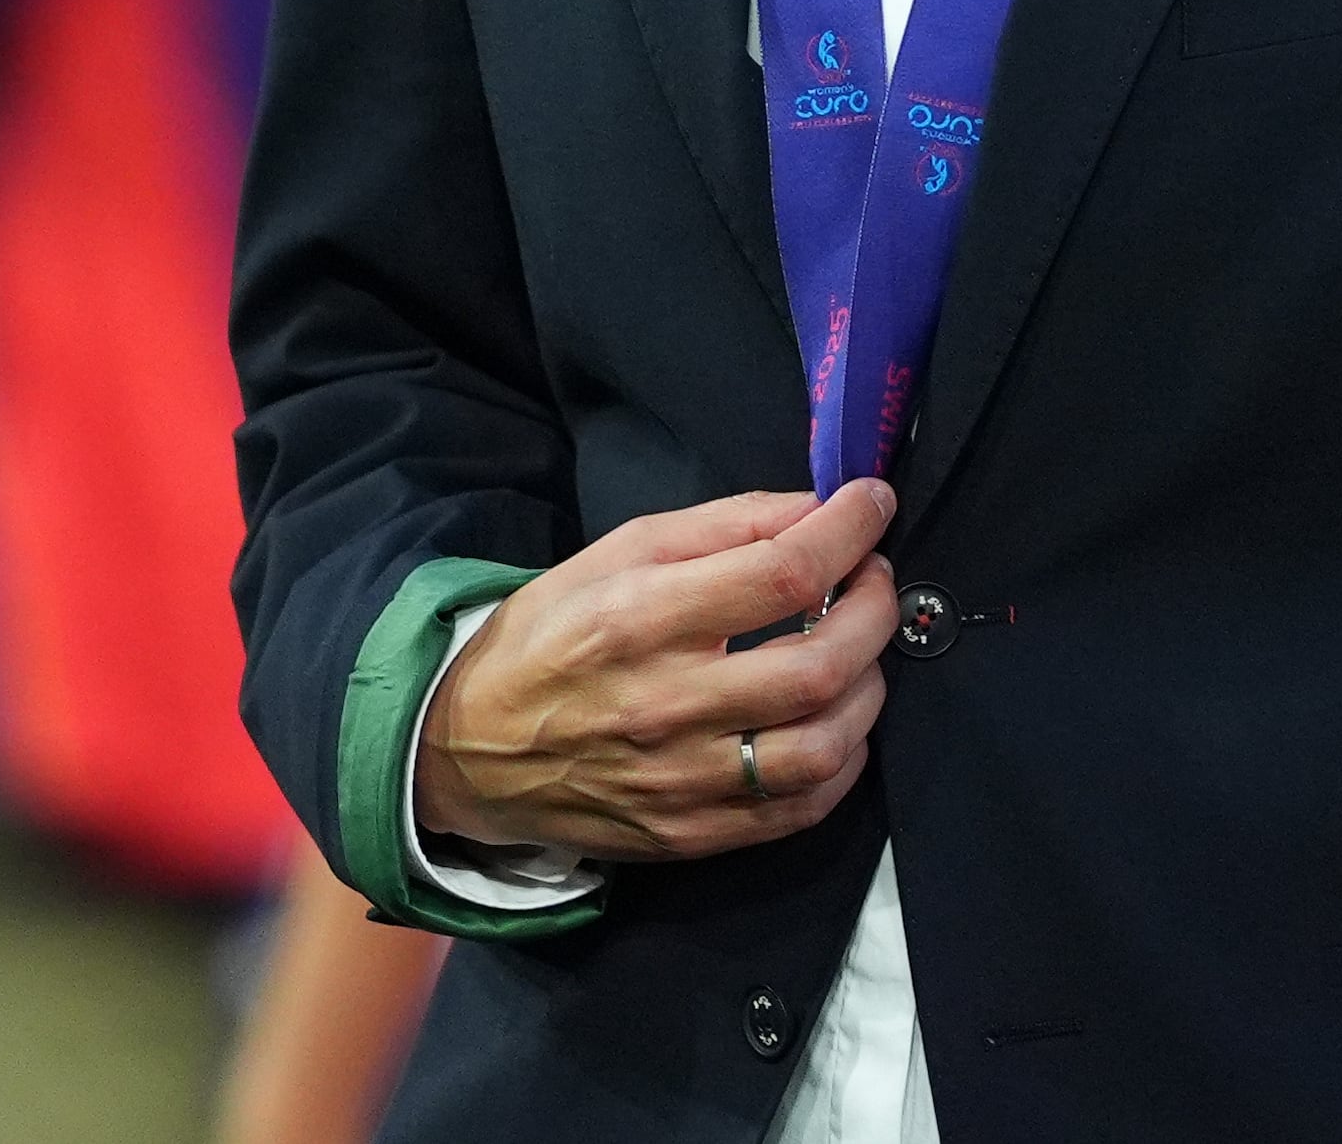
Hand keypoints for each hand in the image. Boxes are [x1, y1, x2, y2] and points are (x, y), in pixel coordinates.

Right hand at [415, 482, 898, 866]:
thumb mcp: (621, 551)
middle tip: (874, 580)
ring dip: (868, 691)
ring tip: (859, 655)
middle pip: (817, 666)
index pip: (781, 574)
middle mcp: (665, 706)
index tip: (874, 505)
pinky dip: (842, 762)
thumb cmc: (550, 635)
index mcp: (641, 620)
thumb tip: (819, 508)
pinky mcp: (689, 835)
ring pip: (821, 748)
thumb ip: (725, 525)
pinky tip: (837, 723)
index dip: (850, 532)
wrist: (466, 750)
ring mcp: (680, 782)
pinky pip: (798, 810)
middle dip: (875, 611)